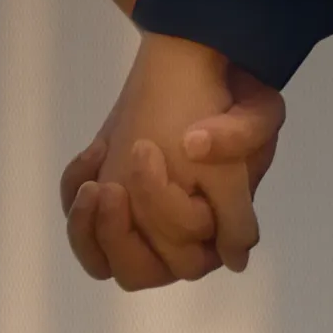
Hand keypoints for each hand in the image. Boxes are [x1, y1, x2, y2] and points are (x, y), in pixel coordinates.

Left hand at [60, 33, 284, 290]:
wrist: (191, 61)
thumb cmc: (227, 97)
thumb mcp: (257, 114)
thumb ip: (246, 161)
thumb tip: (235, 251)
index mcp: (215, 233)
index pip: (183, 259)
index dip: (164, 211)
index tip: (148, 148)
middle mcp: (176, 239)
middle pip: (136, 271)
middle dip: (118, 235)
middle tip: (110, 187)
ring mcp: (138, 220)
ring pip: (100, 257)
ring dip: (87, 228)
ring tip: (93, 184)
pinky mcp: (110, 198)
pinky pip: (81, 219)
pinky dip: (75, 191)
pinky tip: (95, 152)